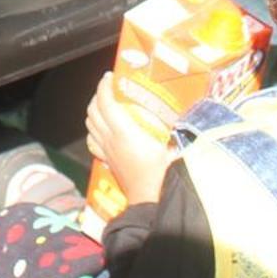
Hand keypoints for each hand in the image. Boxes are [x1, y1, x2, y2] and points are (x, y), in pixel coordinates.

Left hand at [86, 72, 175, 206]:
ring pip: (90, 124)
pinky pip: (92, 140)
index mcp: (124, 132)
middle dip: (98, 95)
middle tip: (109, 88)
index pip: (106, 102)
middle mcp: (110, 139)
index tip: (110, 76)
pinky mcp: (107, 161)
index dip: (104, 86)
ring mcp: (106, 150)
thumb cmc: (163, 175)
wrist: (151, 201)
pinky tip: (102, 129)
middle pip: (93, 110)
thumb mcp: (173, 147)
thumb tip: (187, 113)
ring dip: (94, 111)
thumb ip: (178, 128)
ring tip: (105, 104)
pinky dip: (93, 130)